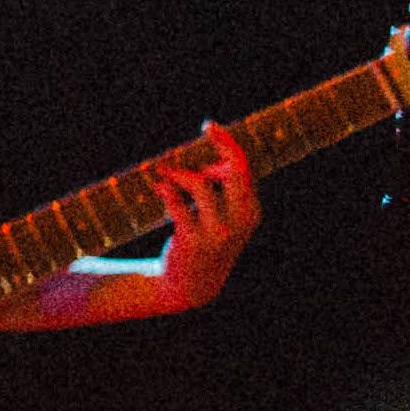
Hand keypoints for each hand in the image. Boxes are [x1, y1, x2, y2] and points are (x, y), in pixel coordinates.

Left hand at [148, 118, 261, 306]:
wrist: (192, 283)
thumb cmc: (206, 240)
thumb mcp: (222, 217)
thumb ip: (221, 192)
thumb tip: (211, 163)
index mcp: (250, 211)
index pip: (244, 170)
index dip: (228, 145)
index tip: (210, 127)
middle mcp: (240, 220)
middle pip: (234, 172)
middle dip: (222, 145)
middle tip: (206, 128)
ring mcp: (217, 231)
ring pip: (199, 184)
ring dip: (179, 172)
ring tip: (164, 171)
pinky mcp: (193, 239)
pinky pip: (177, 205)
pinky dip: (166, 190)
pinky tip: (158, 186)